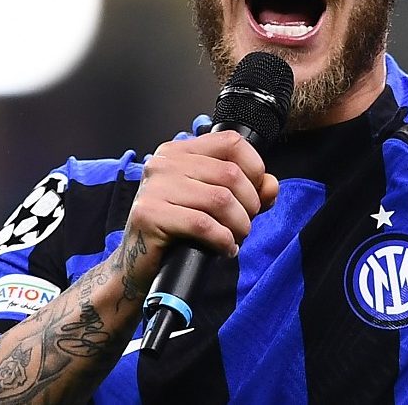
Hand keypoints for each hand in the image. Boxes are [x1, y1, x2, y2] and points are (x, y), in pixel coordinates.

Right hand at [118, 130, 278, 291]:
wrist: (137, 265)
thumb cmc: (177, 231)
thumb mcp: (215, 204)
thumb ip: (247, 190)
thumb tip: (270, 186)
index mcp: (179, 151)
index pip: (231, 142)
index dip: (254, 168)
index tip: (256, 194)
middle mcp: (164, 163)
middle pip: (230, 174)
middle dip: (249, 205)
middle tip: (244, 225)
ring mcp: (154, 187)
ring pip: (220, 199)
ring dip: (238, 225)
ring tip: (235, 238)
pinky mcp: (149, 214)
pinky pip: (202, 224)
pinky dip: (222, 240)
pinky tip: (224, 248)